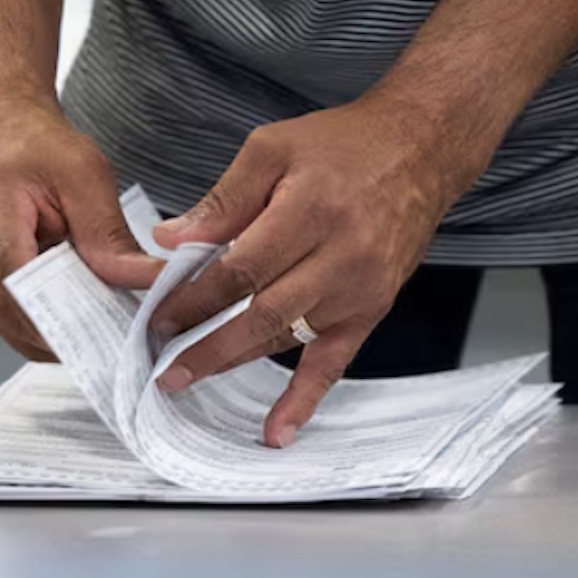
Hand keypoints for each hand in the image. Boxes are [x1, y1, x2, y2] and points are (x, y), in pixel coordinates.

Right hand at [0, 102, 164, 358]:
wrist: (5, 139)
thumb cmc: (37, 148)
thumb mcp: (86, 174)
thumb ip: (109, 231)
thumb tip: (143, 277)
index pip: (16, 281)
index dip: (60, 313)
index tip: (102, 327)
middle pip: (17, 314)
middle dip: (71, 328)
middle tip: (119, 329)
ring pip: (15, 329)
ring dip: (60, 331)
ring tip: (102, 320)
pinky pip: (14, 324)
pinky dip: (48, 326)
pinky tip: (78, 312)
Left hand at [146, 96, 479, 448]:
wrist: (419, 151)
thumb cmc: (343, 146)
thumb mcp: (272, 149)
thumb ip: (223, 200)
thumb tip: (171, 240)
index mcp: (309, 210)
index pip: (239, 269)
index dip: (194, 298)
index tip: (158, 315)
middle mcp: (338, 255)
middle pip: (260, 312)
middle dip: (205, 344)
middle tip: (164, 368)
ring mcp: (358, 288)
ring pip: (286, 337)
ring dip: (236, 360)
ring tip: (190, 377)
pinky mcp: (372, 308)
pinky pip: (334, 362)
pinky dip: (304, 400)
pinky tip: (278, 431)